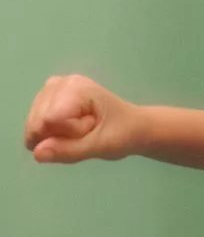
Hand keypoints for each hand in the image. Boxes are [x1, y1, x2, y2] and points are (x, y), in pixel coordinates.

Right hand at [24, 74, 139, 163]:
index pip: (50, 119)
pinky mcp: (48, 96)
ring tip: (82, 131)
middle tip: (87, 134)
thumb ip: (69, 150)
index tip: (90, 133)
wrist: (134, 127)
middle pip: (40, 120)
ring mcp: (52, 88)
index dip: (65, 136)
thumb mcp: (100, 147)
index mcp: (76, 88)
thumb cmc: (122, 135)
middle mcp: (60, 82)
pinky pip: (38, 123)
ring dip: (55, 135)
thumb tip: (36, 153)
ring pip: (36, 122)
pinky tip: (70, 130)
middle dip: (58, 136)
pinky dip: (52, 133)